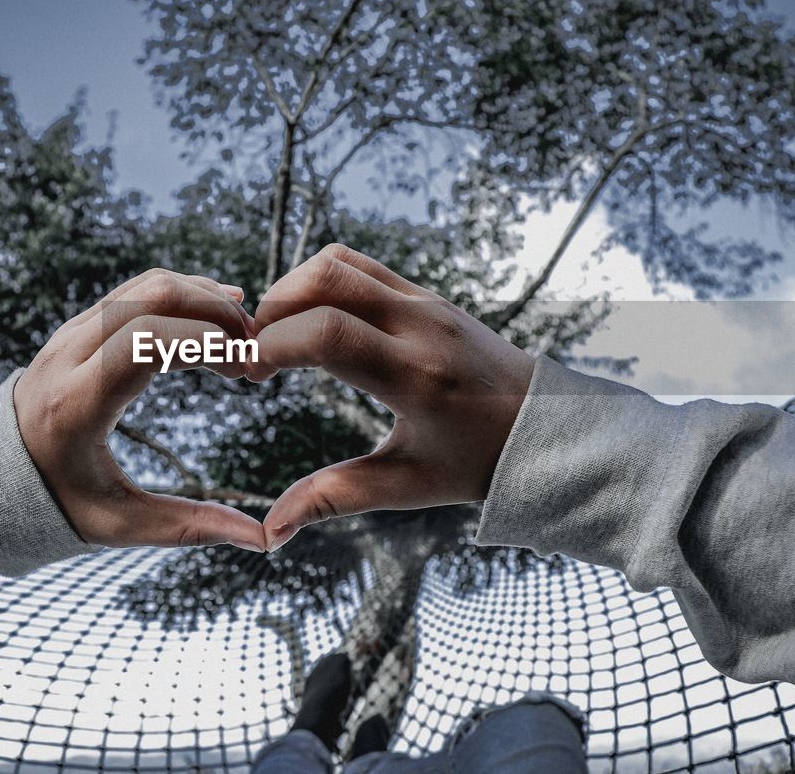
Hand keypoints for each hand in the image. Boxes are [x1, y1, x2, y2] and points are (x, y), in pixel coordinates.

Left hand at [13, 269, 265, 551]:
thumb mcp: (119, 525)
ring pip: (146, 285)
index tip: (245, 370)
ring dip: (203, 297)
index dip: (205, 342)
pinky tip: (216, 316)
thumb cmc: (54, 506)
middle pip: (151, 297)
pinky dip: (182, 296)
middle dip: (214, 311)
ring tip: (243, 335)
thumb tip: (263, 539)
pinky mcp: (79, 325)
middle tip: (255, 348)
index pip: (145, 341)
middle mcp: (68, 355)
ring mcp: (71, 333)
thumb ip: (190, 527)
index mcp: (75, 404)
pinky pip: (136, 291)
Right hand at [248, 244, 534, 550]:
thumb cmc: (476, 461)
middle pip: (325, 278)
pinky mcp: (424, 292)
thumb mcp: (407, 485)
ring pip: (337, 261)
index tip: (251, 377)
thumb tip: (272, 533)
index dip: (272, 345)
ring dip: (291, 290)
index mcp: (416, 376)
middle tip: (254, 355)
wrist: (543, 426)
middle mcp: (421, 325)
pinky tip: (307, 322)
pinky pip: (358, 265)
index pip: (327, 332)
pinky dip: (318, 283)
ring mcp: (425, 300)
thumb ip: (335, 499)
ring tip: (275, 338)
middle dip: (271, 309)